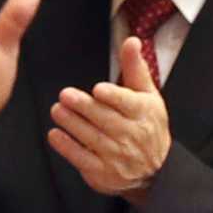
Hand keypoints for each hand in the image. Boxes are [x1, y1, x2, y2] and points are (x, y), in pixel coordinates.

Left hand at [46, 39, 173, 201]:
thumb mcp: (148, 95)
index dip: (113, 97)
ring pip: (92, 138)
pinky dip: (68, 147)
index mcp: (144, 114)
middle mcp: (132, 135)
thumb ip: (135, 68)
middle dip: (84, 107)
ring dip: (72, 124)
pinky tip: (56, 135)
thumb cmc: (148, 125)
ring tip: (57, 110)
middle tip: (65, 95)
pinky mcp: (103, 172)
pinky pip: (83, 159)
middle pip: (106, 120)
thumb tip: (132, 40)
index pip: (128, 104)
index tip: (98, 90)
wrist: (156, 170)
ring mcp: (118, 156)